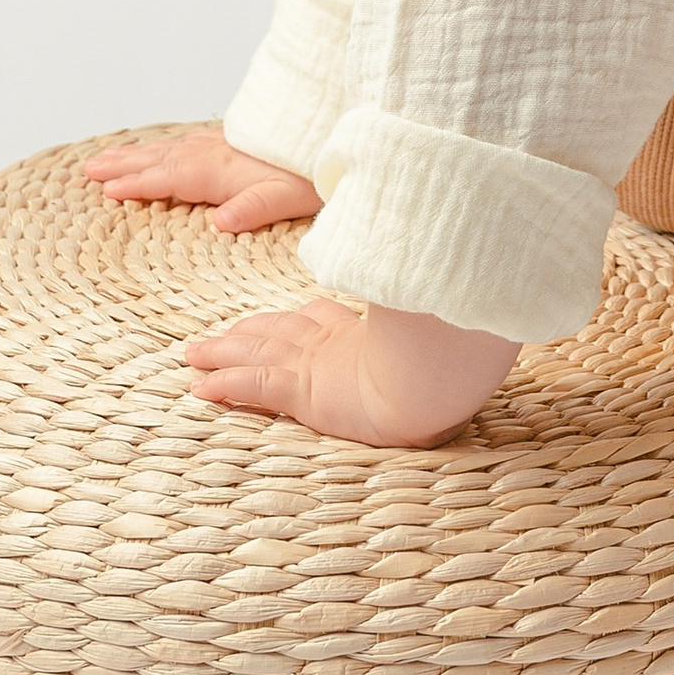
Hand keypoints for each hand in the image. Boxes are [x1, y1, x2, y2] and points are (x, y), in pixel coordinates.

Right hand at [80, 124, 321, 234]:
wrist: (338, 133)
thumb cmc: (316, 175)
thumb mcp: (291, 198)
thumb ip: (254, 209)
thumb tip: (219, 224)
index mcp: (224, 171)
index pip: (171, 179)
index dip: (138, 184)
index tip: (105, 189)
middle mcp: (218, 153)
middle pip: (162, 159)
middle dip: (124, 165)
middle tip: (89, 168)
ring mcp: (226, 143)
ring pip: (172, 147)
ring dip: (139, 153)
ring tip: (110, 156)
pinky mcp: (237, 138)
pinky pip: (189, 140)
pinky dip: (167, 145)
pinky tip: (165, 147)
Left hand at [181, 297, 520, 446]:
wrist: (444, 377)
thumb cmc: (450, 352)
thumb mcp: (444, 333)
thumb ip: (445, 309)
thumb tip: (480, 286)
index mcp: (365, 335)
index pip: (321, 321)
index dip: (296, 319)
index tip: (284, 317)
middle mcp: (336, 345)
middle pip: (280, 331)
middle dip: (248, 332)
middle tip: (219, 335)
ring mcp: (318, 365)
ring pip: (257, 353)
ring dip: (223, 354)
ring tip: (193, 356)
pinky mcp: (305, 388)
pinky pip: (256, 387)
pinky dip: (227, 385)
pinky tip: (200, 389)